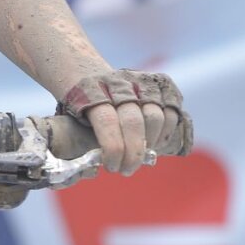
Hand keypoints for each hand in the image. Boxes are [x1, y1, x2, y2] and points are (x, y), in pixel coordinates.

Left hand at [58, 70, 192, 174]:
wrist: (89, 74)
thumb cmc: (80, 105)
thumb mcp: (73, 118)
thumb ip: (86, 138)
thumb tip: (99, 167)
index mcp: (91, 91)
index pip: (107, 121)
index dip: (113, 149)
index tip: (112, 167)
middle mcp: (118, 82)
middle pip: (133, 121)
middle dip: (133, 153)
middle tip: (127, 170)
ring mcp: (140, 80)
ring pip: (155, 115)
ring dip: (151, 143)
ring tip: (140, 156)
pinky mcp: (158, 81)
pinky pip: (171, 109)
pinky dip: (167, 131)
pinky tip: (156, 143)